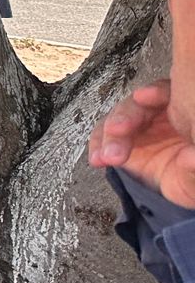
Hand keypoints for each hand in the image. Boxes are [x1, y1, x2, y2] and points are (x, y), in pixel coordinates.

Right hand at [89, 79, 194, 208]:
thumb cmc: (192, 175)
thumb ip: (193, 165)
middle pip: (137, 105)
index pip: (168, 94)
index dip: (155, 92)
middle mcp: (159, 115)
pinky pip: (103, 137)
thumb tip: (191, 158)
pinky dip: (98, 146)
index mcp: (181, 114)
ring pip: (117, 120)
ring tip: (109, 156)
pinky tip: (98, 158)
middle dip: (124, 115)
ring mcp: (138, 127)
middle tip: (117, 129)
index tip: (144, 96)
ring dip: (109, 136)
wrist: (183, 190)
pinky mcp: (120, 141)